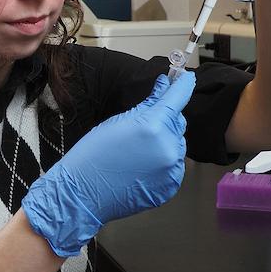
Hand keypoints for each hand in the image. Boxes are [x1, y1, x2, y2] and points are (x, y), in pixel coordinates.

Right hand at [22, 71, 195, 256]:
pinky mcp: (170, 187)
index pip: (177, 99)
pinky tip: (142, 166)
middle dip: (166, 120)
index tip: (188, 78)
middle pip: (178, 124)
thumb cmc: (93, 155)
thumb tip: (163, 86)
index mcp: (154, 127)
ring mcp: (171, 171)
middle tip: (145, 125)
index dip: (183, 86)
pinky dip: (163, 163)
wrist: (83, 193)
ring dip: (165, 142)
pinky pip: (174, 167)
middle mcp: (169, 149)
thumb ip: (147, 104)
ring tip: (138, 151)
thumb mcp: (118, 122)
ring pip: (177, 146)